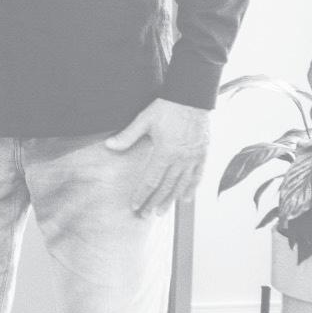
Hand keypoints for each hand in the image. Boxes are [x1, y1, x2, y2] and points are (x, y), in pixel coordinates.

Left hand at [104, 98, 211, 215]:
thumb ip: (127, 136)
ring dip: (171, 200)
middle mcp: (181, 158)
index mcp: (165, 151)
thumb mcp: (144, 119)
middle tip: (145, 215)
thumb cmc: (166, 107)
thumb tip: (109, 146)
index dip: (142, 194)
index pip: (151, 179)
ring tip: (162, 212)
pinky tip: (186, 199)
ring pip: (182, 184)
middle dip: (154, 202)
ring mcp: (194, 157)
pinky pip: (198, 175)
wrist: (191, 97)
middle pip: (166, 186)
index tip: (135, 205)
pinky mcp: (202, 154)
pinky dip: (192, 188)